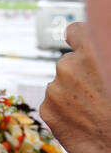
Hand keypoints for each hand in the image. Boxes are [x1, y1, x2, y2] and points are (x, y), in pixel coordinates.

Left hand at [40, 22, 110, 152]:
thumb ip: (106, 55)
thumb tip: (102, 41)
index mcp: (92, 51)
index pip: (76, 31)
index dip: (82, 41)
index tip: (86, 49)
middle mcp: (68, 66)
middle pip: (69, 62)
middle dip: (81, 73)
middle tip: (100, 90)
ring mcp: (55, 89)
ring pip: (61, 85)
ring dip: (74, 93)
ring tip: (97, 109)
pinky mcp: (47, 110)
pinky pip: (54, 104)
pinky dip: (67, 111)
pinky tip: (86, 121)